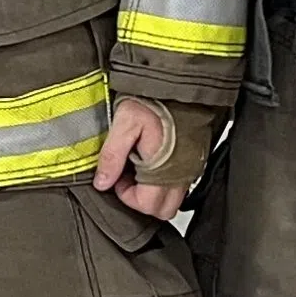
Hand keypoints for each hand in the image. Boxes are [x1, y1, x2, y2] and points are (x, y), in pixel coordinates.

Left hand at [93, 97, 191, 218]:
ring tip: (139, 168)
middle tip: (128, 177)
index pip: (148, 206)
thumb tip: (102, 182)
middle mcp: (181, 174)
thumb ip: (112, 156)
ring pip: (173, 200)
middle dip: (142, 200)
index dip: (128, 196)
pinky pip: (180, 185)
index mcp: (164, 169)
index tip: (119, 177)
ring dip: (153, 192)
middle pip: (163, 210)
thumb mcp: (124, 123)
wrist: (178, 86)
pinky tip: (152, 162)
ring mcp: (190, 169)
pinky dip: (164, 182)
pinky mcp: (193, 161)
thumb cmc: (154, 101)